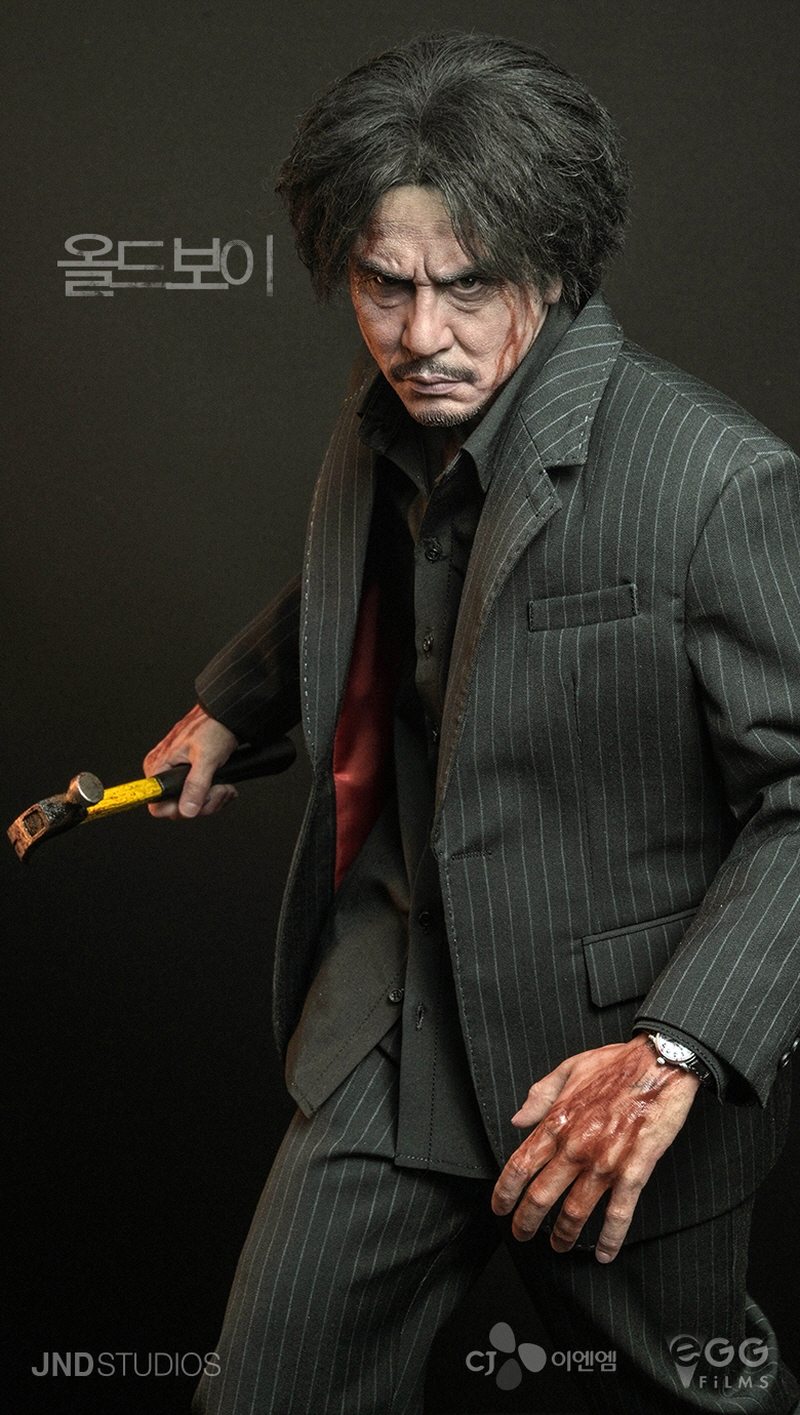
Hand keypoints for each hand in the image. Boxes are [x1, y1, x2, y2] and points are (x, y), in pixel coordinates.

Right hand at [143, 705, 239, 818]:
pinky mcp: (189, 775)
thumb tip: (187, 810)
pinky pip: (198, 795)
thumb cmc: (212, 727)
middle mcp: (163, 772)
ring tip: (225, 787)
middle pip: (178, 808)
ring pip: (191, 804)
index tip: (200, 802)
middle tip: (220, 790)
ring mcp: (175, 774)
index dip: (181, 809)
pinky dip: (214, 794)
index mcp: (158, 767)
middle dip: (204, 804)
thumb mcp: (206, 758)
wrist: (226, 716)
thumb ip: (195, 786)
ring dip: (213, 799)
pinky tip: (224, 786)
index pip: (158, 806)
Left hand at [491, 1034, 699, 1261]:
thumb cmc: (616, 1064)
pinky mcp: (634, 1171)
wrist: (660, 1063)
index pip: (520, 1165)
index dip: (505, 1192)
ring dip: (563, 1235)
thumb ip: (539, 1096)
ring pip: (575, 1211)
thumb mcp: (569, 1068)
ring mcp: (604, 1162)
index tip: (500, 1206)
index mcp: (557, 1121)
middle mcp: (575, 1147)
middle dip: (526, 1221)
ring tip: (558, 1246)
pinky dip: (609, 1238)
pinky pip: (619, 1214)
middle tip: (522, 1234)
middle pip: (540, 1195)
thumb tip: (517, 1120)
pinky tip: (604, 1252)